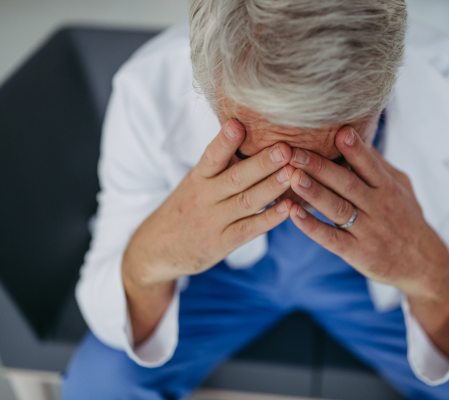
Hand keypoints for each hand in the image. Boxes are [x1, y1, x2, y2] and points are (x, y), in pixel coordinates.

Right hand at [122, 120, 293, 342]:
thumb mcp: (193, 182)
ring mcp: (213, 221)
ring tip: (293, 173)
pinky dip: (268, 219)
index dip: (224, 141)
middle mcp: (204, 197)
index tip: (238, 124)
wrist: (155, 249)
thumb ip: (219, 164)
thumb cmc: (184, 208)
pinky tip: (287, 208)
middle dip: (262, 163)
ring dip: (272, 187)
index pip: (211, 156)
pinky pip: (248, 229)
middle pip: (236, 177)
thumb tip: (247, 130)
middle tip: (284, 148)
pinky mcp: (221, 243)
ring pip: (246, 202)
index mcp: (197, 177)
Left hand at [288, 126, 448, 354]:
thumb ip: (379, 166)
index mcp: (387, 187)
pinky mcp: (356, 252)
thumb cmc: (407, 219)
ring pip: (337, 208)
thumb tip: (359, 139)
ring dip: (313, 192)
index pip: (369, 165)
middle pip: (347, 183)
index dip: (355, 149)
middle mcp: (378, 206)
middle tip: (295, 151)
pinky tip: (293, 213)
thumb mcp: (402, 188)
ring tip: (292, 177)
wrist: (424, 264)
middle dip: (320, 166)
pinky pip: (331, 238)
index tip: (339, 132)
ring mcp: (367, 230)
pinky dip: (311, 226)